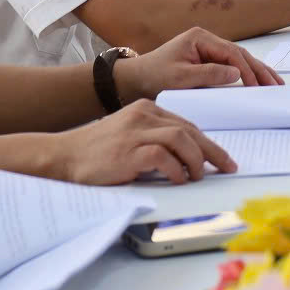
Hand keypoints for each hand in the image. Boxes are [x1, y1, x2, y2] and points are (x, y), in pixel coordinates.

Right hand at [50, 100, 234, 184]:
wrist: (62, 157)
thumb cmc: (97, 153)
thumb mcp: (129, 137)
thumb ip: (154, 140)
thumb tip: (187, 160)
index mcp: (146, 109)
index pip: (186, 124)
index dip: (207, 142)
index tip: (221, 157)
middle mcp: (143, 116)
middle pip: (190, 130)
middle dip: (213, 151)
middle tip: (227, 166)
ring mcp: (135, 132)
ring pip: (181, 139)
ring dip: (196, 160)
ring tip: (198, 176)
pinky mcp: (128, 151)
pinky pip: (163, 157)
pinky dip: (176, 170)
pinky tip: (178, 180)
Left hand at [123, 28, 283, 99]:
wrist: (136, 79)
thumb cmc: (154, 76)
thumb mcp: (179, 78)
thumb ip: (208, 74)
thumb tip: (236, 73)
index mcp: (200, 37)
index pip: (231, 53)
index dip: (247, 70)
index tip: (256, 86)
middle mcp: (206, 39)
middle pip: (240, 54)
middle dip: (259, 70)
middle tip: (275, 85)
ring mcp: (208, 49)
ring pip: (239, 59)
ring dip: (257, 72)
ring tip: (275, 83)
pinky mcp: (208, 60)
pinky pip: (232, 66)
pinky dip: (247, 74)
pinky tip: (259, 81)